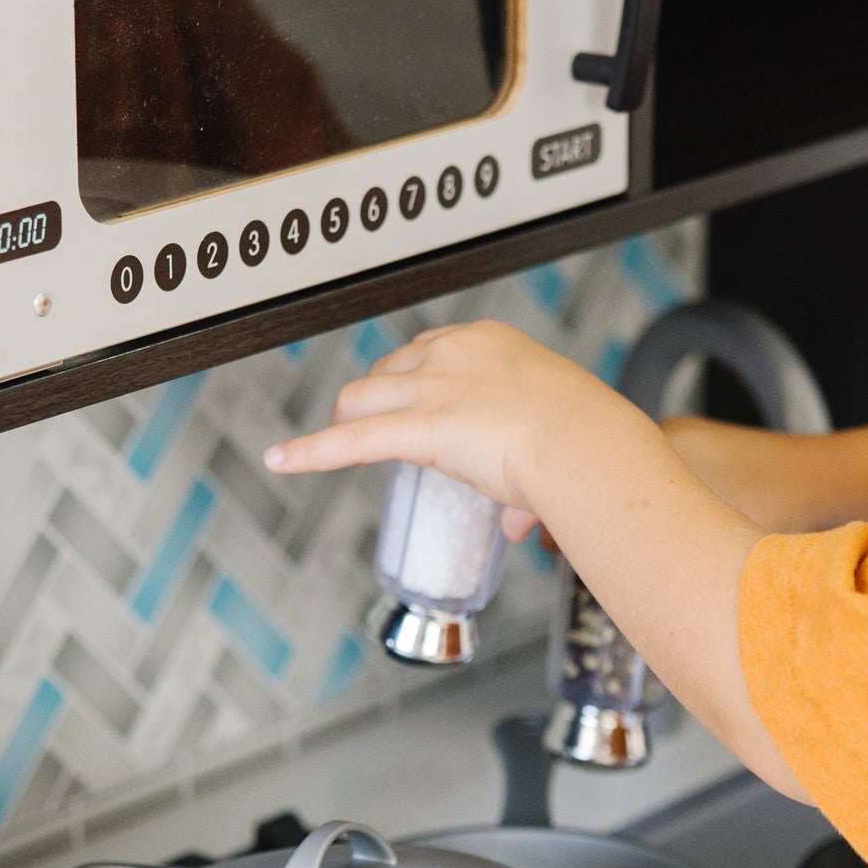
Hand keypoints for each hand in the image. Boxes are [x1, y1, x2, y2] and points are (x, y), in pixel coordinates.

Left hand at [264, 321, 633, 537]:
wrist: (584, 443)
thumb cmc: (584, 439)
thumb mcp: (556, 438)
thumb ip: (527, 483)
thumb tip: (518, 524)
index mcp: (489, 342)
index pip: (432, 349)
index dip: (416, 378)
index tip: (418, 399)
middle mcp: (453, 354)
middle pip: (389, 366)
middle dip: (377, 396)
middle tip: (373, 424)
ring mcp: (432, 387)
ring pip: (362, 396)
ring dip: (346, 418)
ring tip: (333, 440)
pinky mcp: (418, 427)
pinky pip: (351, 441)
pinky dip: (311, 451)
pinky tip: (283, 458)